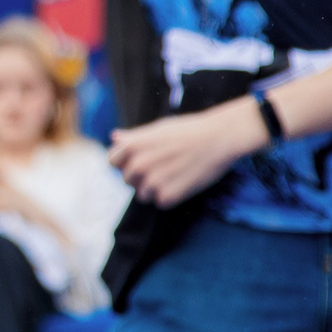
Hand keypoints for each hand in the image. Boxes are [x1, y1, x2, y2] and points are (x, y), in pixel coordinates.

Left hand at [109, 99, 267, 207]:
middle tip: (165, 165)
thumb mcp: (157, 129)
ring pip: (143, 195)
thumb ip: (133, 137)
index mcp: (132, 146)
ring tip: (175, 172)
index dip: (125, 162)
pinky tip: (184, 181)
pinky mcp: (168, 196)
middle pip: (128, 180)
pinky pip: (160, 203)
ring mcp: (152, 182)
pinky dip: (171, 196)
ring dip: (156, 188)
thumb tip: (114, 137)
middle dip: (142, 176)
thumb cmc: (189, 130)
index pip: (112, 162)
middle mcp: (138, 165)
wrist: (219, 138)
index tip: (141, 160)